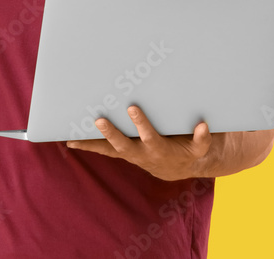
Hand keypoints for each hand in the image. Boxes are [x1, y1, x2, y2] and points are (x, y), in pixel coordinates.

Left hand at [66, 106, 211, 180]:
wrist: (177, 166)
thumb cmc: (187, 150)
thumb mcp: (200, 147)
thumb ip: (202, 138)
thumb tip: (203, 125)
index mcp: (160, 149)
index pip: (149, 136)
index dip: (141, 124)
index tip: (131, 108)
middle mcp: (141, 154)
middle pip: (123, 145)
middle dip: (111, 133)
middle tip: (99, 120)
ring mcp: (129, 154)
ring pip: (108, 150)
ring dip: (91, 143)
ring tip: (73, 136)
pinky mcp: (120, 153)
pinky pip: (102, 150)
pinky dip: (87, 146)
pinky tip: (70, 141)